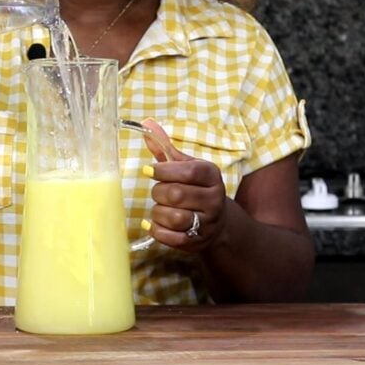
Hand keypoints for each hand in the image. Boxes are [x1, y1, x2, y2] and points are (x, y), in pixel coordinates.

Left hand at [140, 118, 227, 252]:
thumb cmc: (195, 188)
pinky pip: (171, 237)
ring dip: (158, 212)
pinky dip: (157, 230)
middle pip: (175, 194)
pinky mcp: (197, 242)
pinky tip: (154, 224)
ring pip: (173, 217)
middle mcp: (214, 199)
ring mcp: (207, 222)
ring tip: (160, 208)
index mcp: (211, 176)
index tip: (150, 171)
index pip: (187, 171)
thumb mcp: (186, 166)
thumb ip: (165, 147)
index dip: (164, 171)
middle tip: (158, 192)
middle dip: (158, 193)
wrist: (217, 222)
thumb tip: (146, 123)